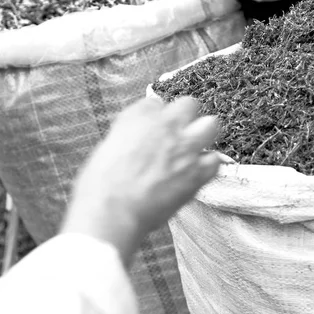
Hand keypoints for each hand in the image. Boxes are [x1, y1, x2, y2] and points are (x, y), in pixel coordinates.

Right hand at [62, 97, 220, 266]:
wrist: (112, 209)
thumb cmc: (99, 186)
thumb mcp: (106, 149)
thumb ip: (127, 139)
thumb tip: (133, 145)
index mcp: (138, 116)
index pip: (156, 103)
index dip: (155, 119)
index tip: (153, 131)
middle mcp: (165, 125)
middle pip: (188, 104)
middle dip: (185, 118)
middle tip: (177, 136)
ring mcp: (185, 146)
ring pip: (211, 124)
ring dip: (203, 135)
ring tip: (193, 151)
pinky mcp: (197, 172)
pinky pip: (215, 160)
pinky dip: (207, 167)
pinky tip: (196, 175)